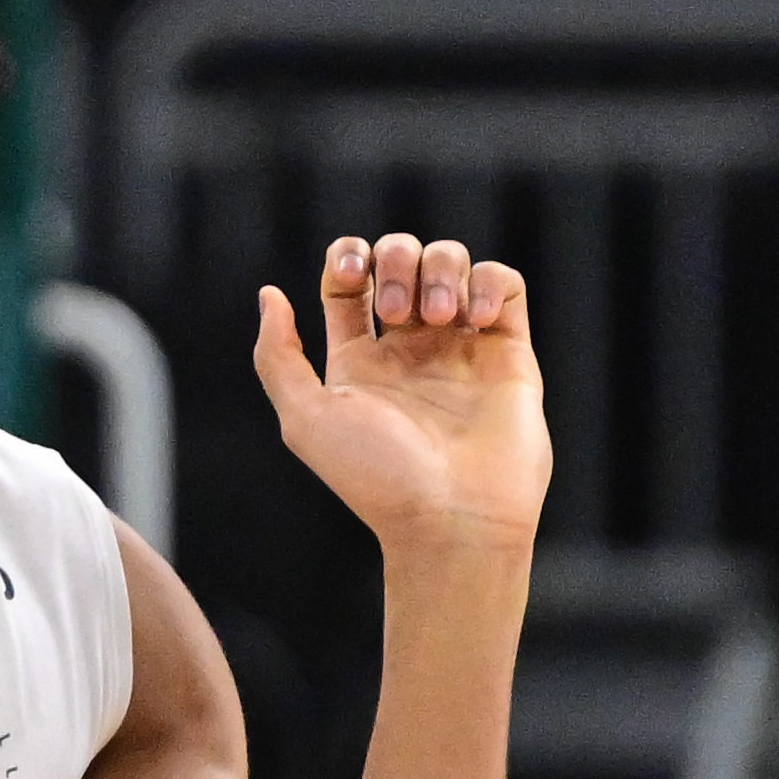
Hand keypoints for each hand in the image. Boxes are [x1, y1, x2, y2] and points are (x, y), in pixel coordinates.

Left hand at [252, 234, 549, 554]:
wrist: (453, 518)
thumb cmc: (377, 478)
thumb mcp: (305, 418)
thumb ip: (278, 355)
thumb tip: (270, 295)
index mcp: (359, 360)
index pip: (349, 282)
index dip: (347, 259)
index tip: (349, 275)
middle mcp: (410, 349)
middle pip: (400, 260)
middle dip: (396, 259)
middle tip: (397, 311)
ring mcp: (461, 349)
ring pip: (451, 263)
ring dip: (440, 269)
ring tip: (440, 317)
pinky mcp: (509, 354)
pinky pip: (504, 286)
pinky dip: (487, 282)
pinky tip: (474, 318)